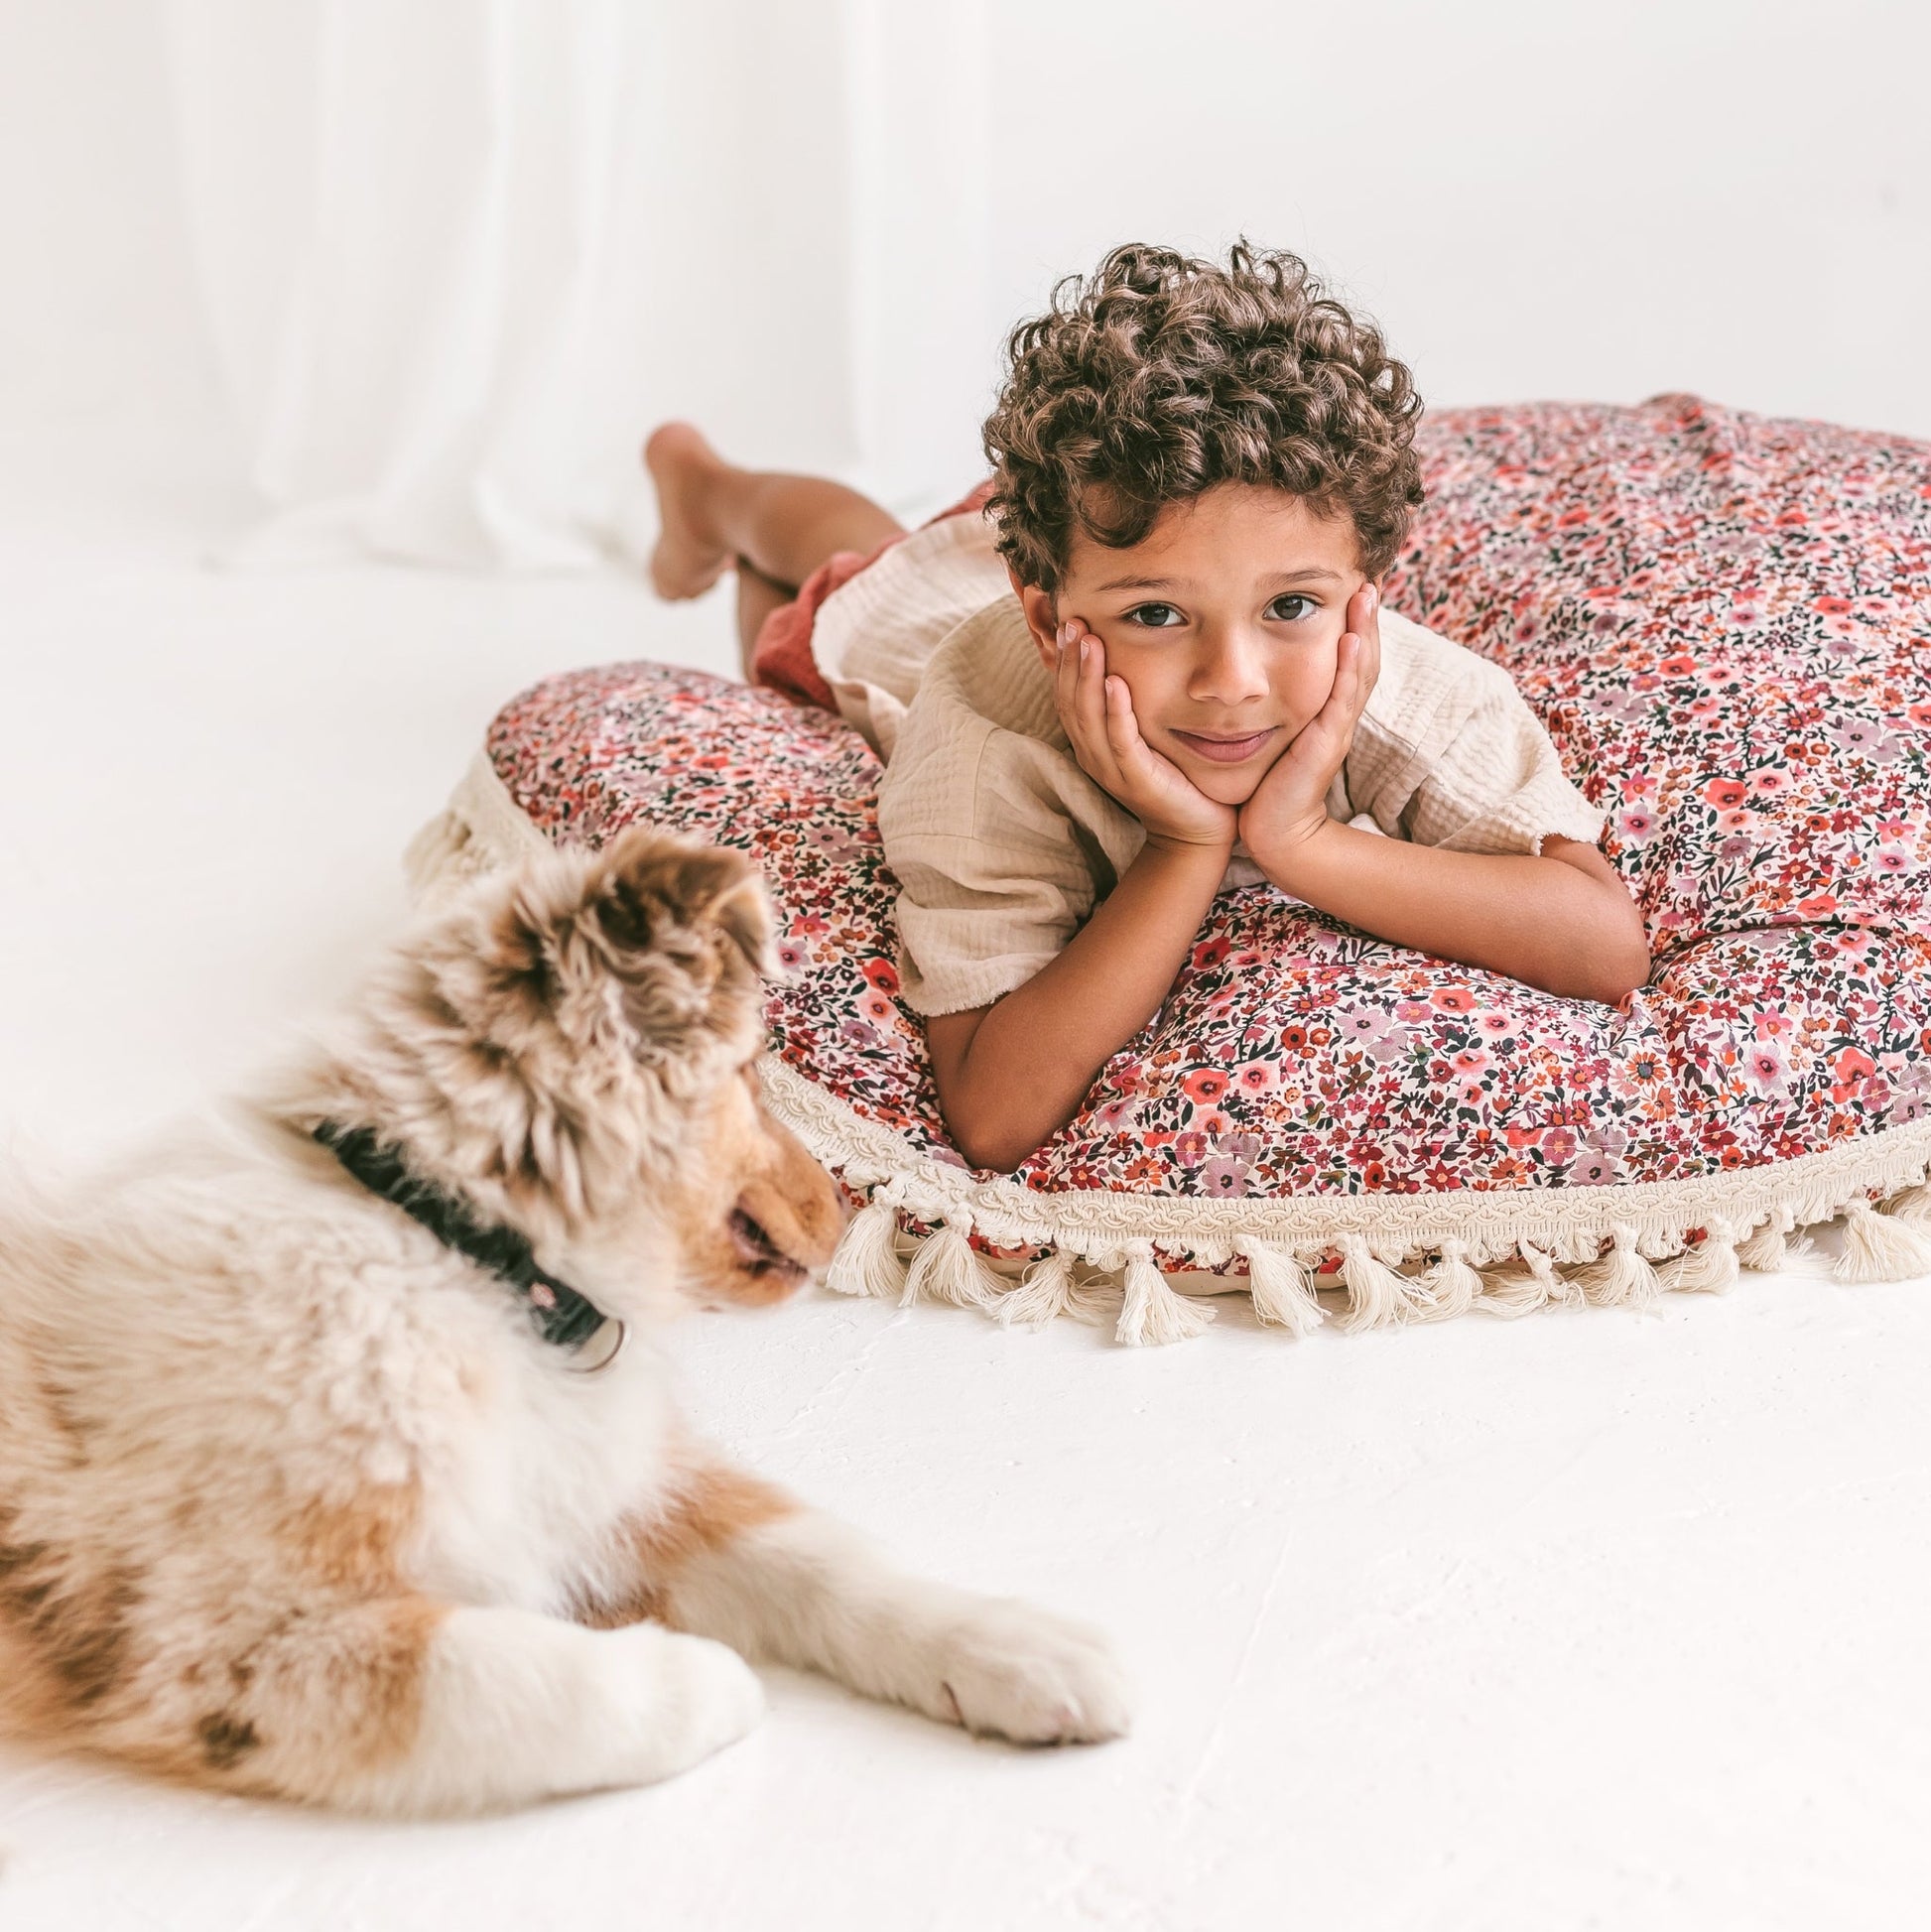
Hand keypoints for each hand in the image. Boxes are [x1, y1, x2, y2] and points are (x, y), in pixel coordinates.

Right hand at [1055, 620, 1235, 851]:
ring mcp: (1112, 769)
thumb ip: (1132, 706)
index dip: (1064, 660)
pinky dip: (1116, 710)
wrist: (1195, 830)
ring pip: (1088, 717)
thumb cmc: (1176, 778)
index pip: (1067, 695)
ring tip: (1088, 641)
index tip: (1068, 623)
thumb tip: (1127, 663)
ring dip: (1087, 676)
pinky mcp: (1137, 779)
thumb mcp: (1147, 735)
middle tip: (1072, 621)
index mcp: (1092, 743)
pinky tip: (1116, 682)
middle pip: (1071, 701)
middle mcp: (1094, 755)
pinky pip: (1120, 740)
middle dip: (1070, 659)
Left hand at [1238, 583, 1381, 869]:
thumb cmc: (1270, 788)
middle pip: (1363, 660)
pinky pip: (1342, 699)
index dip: (1356, 627)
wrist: (1277, 833)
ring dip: (1365, 632)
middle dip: (1368, 619)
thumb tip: (1259, 683)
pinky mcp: (1326, 744)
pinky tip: (1350, 640)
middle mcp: (1339, 718)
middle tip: (1370, 581)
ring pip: (1359, 673)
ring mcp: (1336, 730)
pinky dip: (1348, 668)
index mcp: (1328, 714)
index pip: (1348, 662)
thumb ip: (1276, 711)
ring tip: (1367, 596)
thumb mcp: (1276, 738)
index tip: (1355, 590)